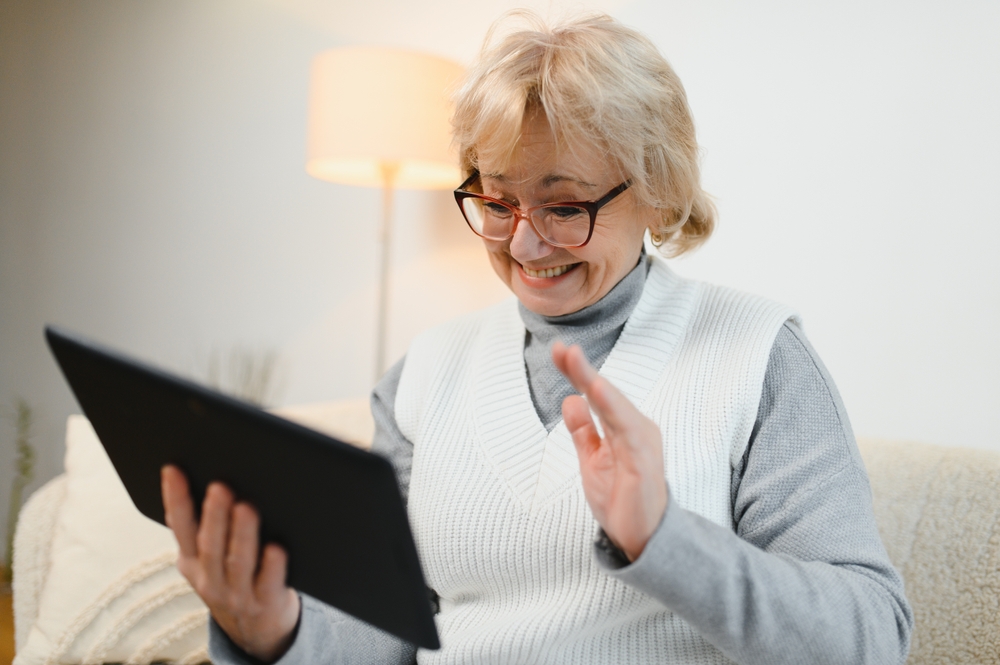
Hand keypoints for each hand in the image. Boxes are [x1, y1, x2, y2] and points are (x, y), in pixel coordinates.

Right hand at [161, 465, 299, 662]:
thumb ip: (201, 526)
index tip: (173, 469)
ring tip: (247, 508)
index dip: (175, 498)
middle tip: (221, 485)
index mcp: (192, 562)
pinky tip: (277, 547)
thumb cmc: (234, 578)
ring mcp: (237, 595)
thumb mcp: (206, 558)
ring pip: (237, 563)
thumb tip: (198, 475)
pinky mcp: (265, 603)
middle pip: (209, 545)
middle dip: (213, 514)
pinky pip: (268, 584)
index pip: (180, 527)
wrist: (255, 629)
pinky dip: (272, 566)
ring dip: (241, 535)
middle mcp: (210, 579)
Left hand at [552, 341, 667, 560]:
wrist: (643, 537)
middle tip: (562, 349)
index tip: (557, 352)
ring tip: (576, 362)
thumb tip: (570, 400)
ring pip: (616, 407)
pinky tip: (597, 393)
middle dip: (583, 370)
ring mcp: (642, 443)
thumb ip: (584, 431)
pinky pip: (627, 431)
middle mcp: (636, 428)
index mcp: (624, 426)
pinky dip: (612, 410)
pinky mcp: (643, 461)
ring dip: (595, 383)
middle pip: (606, 394)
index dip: (577, 372)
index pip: (597, 394)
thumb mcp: (593, 459)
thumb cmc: (622, 497)